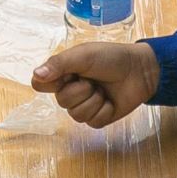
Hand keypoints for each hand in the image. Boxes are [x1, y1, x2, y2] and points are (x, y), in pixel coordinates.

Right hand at [31, 41, 159, 128]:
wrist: (140, 71)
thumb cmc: (112, 58)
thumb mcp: (84, 55)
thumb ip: (59, 64)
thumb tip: (36, 75)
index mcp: (63, 73)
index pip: (40, 84)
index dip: (51, 82)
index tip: (68, 74)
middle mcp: (70, 90)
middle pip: (61, 101)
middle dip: (81, 90)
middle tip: (94, 80)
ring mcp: (84, 106)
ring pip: (76, 115)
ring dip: (94, 101)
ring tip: (104, 90)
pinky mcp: (98, 118)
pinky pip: (92, 122)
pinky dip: (104, 111)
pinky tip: (111, 101)